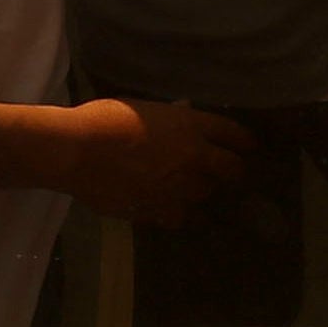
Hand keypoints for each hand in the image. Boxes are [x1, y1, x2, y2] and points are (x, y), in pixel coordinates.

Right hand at [66, 96, 253, 223]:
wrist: (77, 151)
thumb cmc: (104, 119)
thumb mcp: (144, 109)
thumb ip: (169, 120)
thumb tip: (180, 123)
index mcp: (191, 126)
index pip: (234, 135)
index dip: (245, 142)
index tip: (249, 147)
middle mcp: (194, 158)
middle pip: (231, 170)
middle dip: (234, 171)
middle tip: (231, 173)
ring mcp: (179, 188)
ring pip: (205, 196)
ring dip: (201, 191)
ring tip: (191, 190)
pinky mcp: (159, 211)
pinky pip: (180, 217)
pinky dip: (177, 213)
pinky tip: (168, 208)